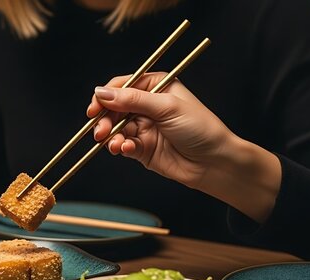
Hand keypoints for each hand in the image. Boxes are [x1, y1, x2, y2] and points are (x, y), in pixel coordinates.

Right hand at [88, 73, 280, 222]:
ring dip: (110, 136)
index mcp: (155, 86)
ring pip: (114, 128)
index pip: (121, 85)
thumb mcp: (167, 107)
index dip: (105, 96)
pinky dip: (120, 147)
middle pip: (113, 108)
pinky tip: (126, 149)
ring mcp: (143, 127)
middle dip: (104, 119)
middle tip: (101, 131)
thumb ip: (132, 100)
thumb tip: (102, 93)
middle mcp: (147, 105)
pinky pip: (122, 145)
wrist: (214, 163)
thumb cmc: (200, 128)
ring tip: (113, 144)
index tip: (95, 107)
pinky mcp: (141, 148)